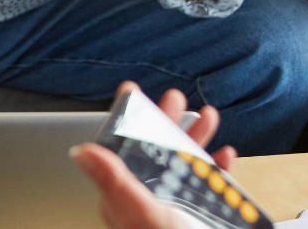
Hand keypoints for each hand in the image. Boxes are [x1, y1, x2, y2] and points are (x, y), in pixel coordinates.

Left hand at [71, 81, 236, 228]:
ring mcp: (175, 208)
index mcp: (127, 197)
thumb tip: (82, 152)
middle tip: (177, 99)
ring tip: (209, 117)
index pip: (122, 149)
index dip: (128, 119)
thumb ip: (114, 181)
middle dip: (169, 122)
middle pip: (156, 151)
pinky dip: (219, 169)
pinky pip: (209, 186)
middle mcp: (150, 200)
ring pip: (185, 164)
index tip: (133, 92)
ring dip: (197, 139)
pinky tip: (226, 156)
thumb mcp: (140, 213)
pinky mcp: (200, 216)